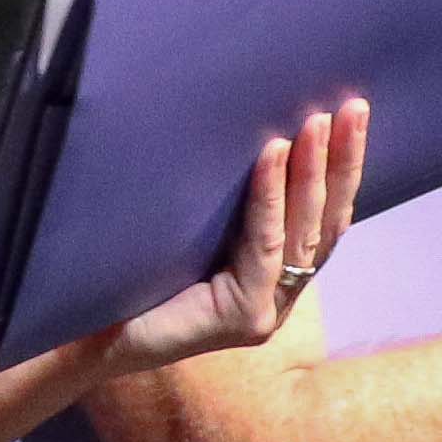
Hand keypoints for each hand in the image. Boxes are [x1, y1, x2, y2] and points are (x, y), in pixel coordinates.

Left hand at [98, 98, 371, 373]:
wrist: (86, 335)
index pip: (322, 219)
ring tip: (317, 122)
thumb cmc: (129, 276)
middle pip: (325, 223)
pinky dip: (268, 196)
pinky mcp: (243, 318)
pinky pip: (263, 244)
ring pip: (303, 232)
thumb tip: (250, 130)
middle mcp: (278, 297)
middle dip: (341, 162)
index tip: (352, 115)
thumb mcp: (193, 230)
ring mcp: (265, 312)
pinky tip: (273, 154)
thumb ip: (230, 205)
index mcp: (274, 278)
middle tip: (354, 106)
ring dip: (313, 172)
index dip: (342, 169)